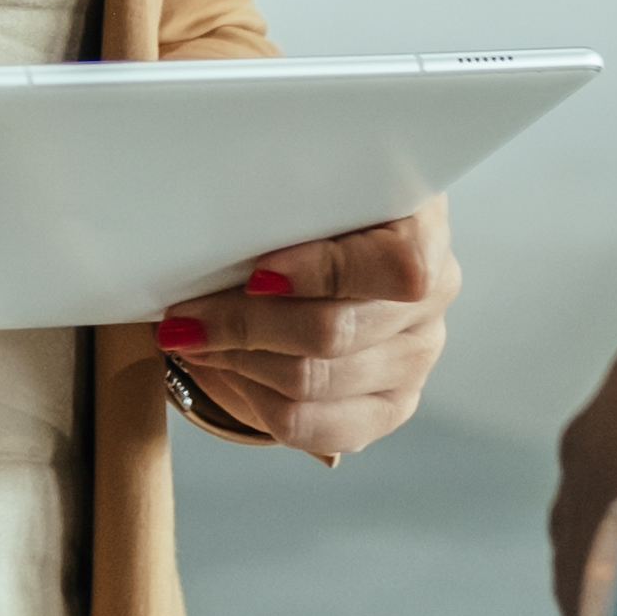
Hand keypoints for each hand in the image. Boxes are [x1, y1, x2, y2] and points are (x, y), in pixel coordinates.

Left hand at [153, 201, 456, 463]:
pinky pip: (312, 427)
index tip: (256, 273)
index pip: (397, 267)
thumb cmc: (316, 212)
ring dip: (238, 361)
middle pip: (334, 333)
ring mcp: (416, 359)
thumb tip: (216, 218)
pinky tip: (227, 368)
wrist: (338, 250)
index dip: (324, 273)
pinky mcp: (390, 407)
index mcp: (423, 230)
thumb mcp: (310, 188)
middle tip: (184, 316)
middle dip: (244, 324)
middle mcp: (432, 299)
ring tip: (194, 338)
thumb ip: (286, 198)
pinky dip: (254, 399)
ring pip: (311, 383)